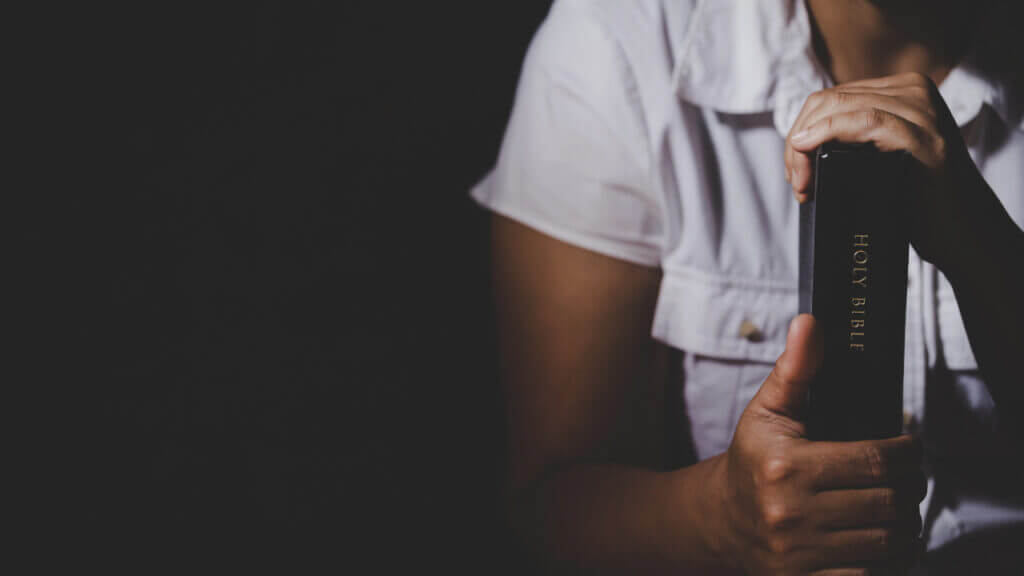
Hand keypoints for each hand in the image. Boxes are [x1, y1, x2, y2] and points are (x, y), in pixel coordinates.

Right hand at [712, 315, 926, 575]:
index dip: (909, 454)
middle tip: (910, 478)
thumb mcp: (768, 410)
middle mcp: (792, 512)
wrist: (720, 518)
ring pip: (886, 542)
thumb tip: (809, 323)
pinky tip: (883, 539)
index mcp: (787, 466)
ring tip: (899, 506)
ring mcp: (798, 552)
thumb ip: (795, 368)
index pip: (876, 461)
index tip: (912, 448)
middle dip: (911, 489)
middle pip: (888, 503)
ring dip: (905, 525)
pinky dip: (888, 560)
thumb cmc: (752, 458)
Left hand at [784, 72, 985, 269]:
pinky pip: (866, 121)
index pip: (830, 98)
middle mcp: (912, 91)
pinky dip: (828, 132)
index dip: (800, 133)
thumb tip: (799, 144)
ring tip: (804, 185)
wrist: (964, 232)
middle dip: (798, 142)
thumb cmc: (917, 202)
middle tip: (797, 184)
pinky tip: (809, 148)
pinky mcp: (924, 136)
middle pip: (828, 101)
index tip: (795, 173)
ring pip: (839, 107)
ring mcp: (922, 110)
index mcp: (900, 92)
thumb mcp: (878, 159)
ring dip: (805, 146)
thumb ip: (850, 141)